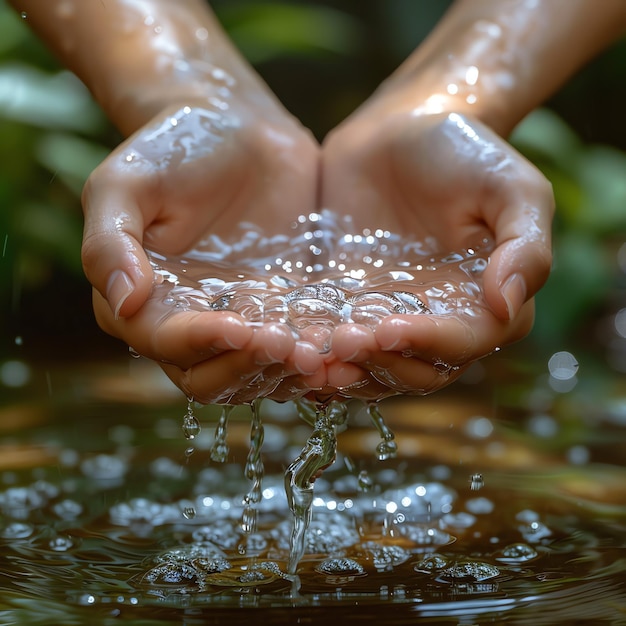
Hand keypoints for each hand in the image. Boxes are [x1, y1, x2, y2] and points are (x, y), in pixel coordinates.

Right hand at [82, 98, 325, 403]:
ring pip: (257, 374)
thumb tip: (122, 302)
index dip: (199, 343)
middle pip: (210, 378)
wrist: (239, 126)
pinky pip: (297, 350)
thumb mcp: (126, 184)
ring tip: (321, 360)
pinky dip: (317, 362)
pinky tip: (342, 356)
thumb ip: (110, 243)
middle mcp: (188, 322)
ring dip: (286, 375)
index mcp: (143, 301)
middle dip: (247, 369)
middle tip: (286, 347)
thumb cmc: (175, 148)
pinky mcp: (282, 310)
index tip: (238, 327)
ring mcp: (239, 320)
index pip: (164, 343)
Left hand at [320, 105, 553, 397]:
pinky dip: (320, 356)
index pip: (466, 343)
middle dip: (381, 364)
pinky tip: (296, 349)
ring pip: (376, 368)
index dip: (429, 344)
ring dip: (348, 372)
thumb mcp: (510, 187)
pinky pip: (337, 344)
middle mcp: (441, 321)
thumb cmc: (463, 152)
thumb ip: (525, 245)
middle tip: (343, 343)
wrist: (400, 130)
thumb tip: (507, 303)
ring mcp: (392, 316)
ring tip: (315, 358)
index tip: (388, 328)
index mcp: (486, 302)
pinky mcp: (350, 306)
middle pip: (418, 370)